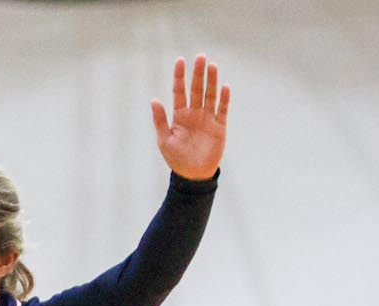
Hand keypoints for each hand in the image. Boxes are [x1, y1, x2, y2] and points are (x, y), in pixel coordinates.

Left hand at [151, 54, 229, 180]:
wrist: (193, 175)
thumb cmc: (176, 158)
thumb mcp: (164, 140)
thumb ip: (160, 120)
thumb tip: (154, 100)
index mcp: (180, 115)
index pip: (179, 91)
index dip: (179, 76)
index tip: (180, 61)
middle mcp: (194, 113)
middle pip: (197, 89)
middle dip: (198, 73)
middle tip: (201, 56)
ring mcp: (207, 119)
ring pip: (210, 95)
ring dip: (211, 81)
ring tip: (212, 65)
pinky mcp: (219, 127)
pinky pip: (222, 110)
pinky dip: (224, 99)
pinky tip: (224, 87)